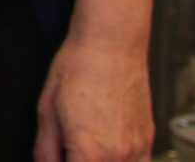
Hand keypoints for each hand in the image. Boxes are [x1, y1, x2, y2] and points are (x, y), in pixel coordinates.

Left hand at [33, 34, 151, 161]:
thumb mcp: (47, 110)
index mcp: (90, 153)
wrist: (112, 44)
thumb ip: (45, 150)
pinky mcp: (149, 141)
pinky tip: (108, 152)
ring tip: (89, 151)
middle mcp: (119, 157)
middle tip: (70, 151)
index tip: (60, 158)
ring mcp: (138, 150)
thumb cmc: (79, 67)